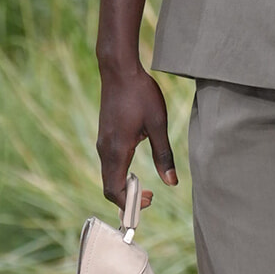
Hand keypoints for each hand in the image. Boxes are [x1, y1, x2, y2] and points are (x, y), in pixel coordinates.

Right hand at [96, 61, 178, 209]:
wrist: (119, 70)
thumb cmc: (141, 94)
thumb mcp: (158, 125)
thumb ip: (164, 155)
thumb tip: (172, 182)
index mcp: (117, 150)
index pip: (115, 190)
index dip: (130, 203)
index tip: (149, 201)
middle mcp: (104, 150)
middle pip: (109, 187)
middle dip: (127, 199)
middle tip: (150, 197)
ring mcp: (102, 143)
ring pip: (108, 176)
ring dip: (123, 187)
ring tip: (145, 188)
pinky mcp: (104, 136)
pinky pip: (108, 164)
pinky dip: (120, 175)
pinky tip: (135, 171)